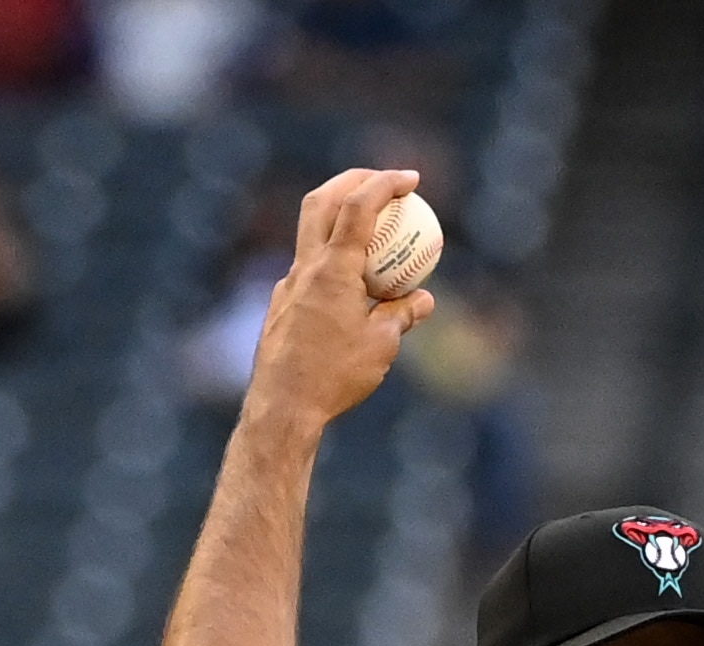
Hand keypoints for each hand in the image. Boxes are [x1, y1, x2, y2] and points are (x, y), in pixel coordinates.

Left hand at [241, 166, 432, 440]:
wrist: (281, 408)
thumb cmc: (334, 378)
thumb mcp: (381, 345)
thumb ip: (402, 315)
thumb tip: (423, 300)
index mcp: (333, 269)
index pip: (359, 207)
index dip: (385, 183)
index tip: (410, 179)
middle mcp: (306, 268)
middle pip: (322, 201)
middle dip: (352, 180)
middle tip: (380, 182)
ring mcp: (287, 285)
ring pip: (309, 233)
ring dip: (337, 216)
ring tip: (367, 227)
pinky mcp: (280, 305)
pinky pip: (307, 269)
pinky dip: (330, 259)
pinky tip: (347, 282)